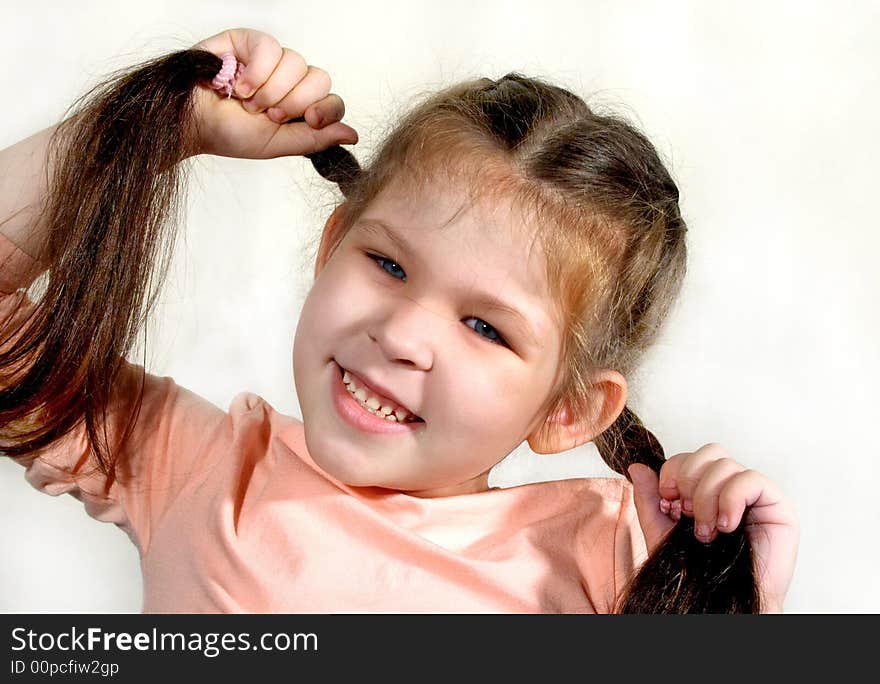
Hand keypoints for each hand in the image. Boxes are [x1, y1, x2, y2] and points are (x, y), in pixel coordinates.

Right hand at [189, 28, 357, 158]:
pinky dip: (258, 72)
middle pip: (320, 78)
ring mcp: (270, 59)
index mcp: (299, 105)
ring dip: (271, 90)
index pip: (332, 99)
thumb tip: (352, 134)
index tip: (311, 120)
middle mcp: (288, 80)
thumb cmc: (229, 134)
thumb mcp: (278, 144)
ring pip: (297, 63)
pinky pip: (271, 47)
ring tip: (248, 102)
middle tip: (268, 114)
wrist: (193, 123)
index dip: (326, 109)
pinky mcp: (249, 41)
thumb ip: (315, 138)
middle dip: (294, 102)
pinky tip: (239, 85)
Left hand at [627, 443, 799, 612]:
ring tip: (706, 530)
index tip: (668, 503)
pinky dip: (731, 499)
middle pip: (710, 452)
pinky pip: (752, 480)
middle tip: (685, 513)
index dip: (673, 473)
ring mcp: (756, 494)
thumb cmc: (696, 570)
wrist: (722, 603)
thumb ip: (648, 498)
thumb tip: (636, 466)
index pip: (690, 456)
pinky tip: (726, 526)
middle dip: (689, 479)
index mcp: (707, 487)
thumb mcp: (661, 530)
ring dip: (707, 497)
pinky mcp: (777, 505)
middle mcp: (733, 486)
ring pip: (727, 465)